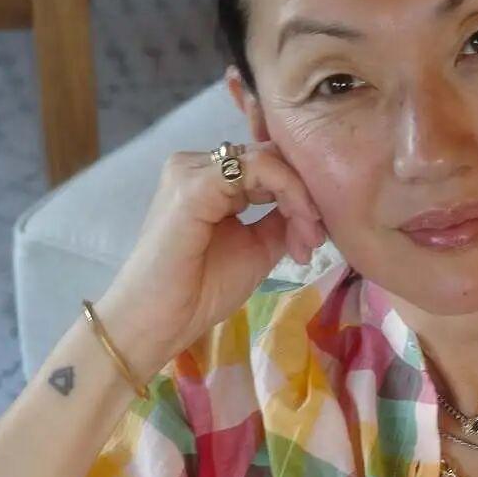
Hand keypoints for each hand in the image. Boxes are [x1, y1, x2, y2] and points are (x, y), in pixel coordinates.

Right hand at [92, 141, 326, 383]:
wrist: (163, 320)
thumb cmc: (202, 291)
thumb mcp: (256, 249)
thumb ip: (279, 221)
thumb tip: (309, 207)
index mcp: (209, 179)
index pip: (265, 164)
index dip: (298, 193)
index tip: (313, 239)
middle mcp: (197, 165)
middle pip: (268, 156)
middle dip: (303, 195)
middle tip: (314, 239)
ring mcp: (192, 170)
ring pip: (266, 159)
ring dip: (299, 196)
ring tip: (307, 239)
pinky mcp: (194, 184)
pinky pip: (256, 168)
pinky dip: (288, 193)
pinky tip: (298, 228)